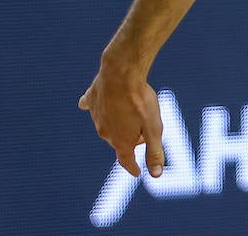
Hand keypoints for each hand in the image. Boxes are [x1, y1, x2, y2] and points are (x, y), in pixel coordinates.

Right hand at [79, 63, 164, 177]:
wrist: (120, 73)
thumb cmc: (139, 100)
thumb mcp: (154, 127)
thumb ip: (154, 151)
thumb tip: (156, 175)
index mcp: (120, 141)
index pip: (126, 161)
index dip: (133, 167)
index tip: (137, 172)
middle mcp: (105, 133)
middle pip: (120, 141)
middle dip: (132, 139)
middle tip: (145, 128)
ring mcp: (95, 117)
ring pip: (109, 124)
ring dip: (119, 122)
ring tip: (131, 112)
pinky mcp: (91, 100)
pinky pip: (91, 106)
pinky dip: (96, 107)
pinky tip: (93, 105)